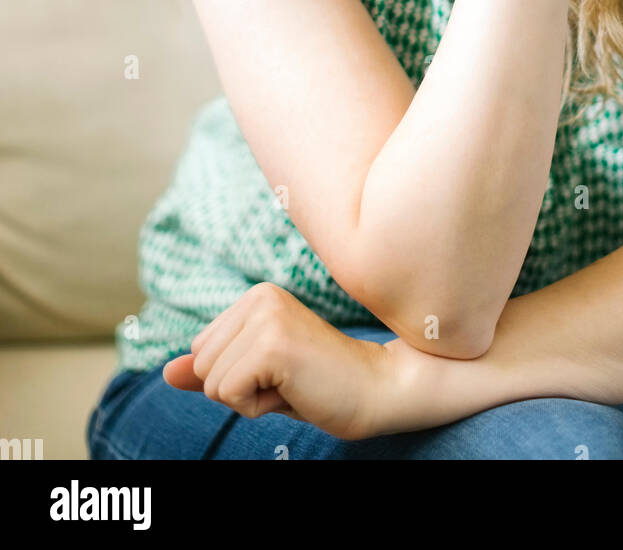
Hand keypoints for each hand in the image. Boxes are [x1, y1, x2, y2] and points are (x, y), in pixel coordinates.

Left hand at [161, 283, 385, 440]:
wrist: (375, 389)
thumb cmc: (318, 384)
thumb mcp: (257, 375)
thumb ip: (211, 370)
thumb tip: (166, 372)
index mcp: (255, 296)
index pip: (200, 350)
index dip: (234, 377)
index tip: (279, 372)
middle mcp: (259, 297)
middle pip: (200, 365)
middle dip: (237, 389)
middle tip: (287, 380)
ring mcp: (266, 318)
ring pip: (210, 382)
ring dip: (248, 399)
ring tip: (292, 384)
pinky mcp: (271, 345)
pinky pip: (227, 394)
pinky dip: (256, 407)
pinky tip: (293, 390)